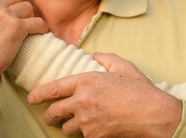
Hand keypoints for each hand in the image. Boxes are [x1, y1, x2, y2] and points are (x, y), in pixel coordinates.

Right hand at [0, 0, 47, 82]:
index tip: (11, 2)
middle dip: (20, 4)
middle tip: (21, 16)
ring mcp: (5, 16)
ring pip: (28, 7)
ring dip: (30, 16)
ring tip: (29, 26)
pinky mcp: (17, 28)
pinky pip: (37, 22)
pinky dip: (40, 28)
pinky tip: (39, 32)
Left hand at [28, 59, 182, 137]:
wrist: (153, 114)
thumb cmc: (140, 90)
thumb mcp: (124, 67)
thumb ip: (107, 58)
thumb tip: (96, 55)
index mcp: (87, 82)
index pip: (54, 89)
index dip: (39, 94)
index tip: (32, 98)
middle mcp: (82, 102)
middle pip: (54, 113)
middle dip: (50, 115)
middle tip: (50, 116)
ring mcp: (87, 122)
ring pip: (66, 128)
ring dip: (69, 126)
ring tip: (77, 123)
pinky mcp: (94, 137)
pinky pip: (83, 137)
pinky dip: (86, 134)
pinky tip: (95, 128)